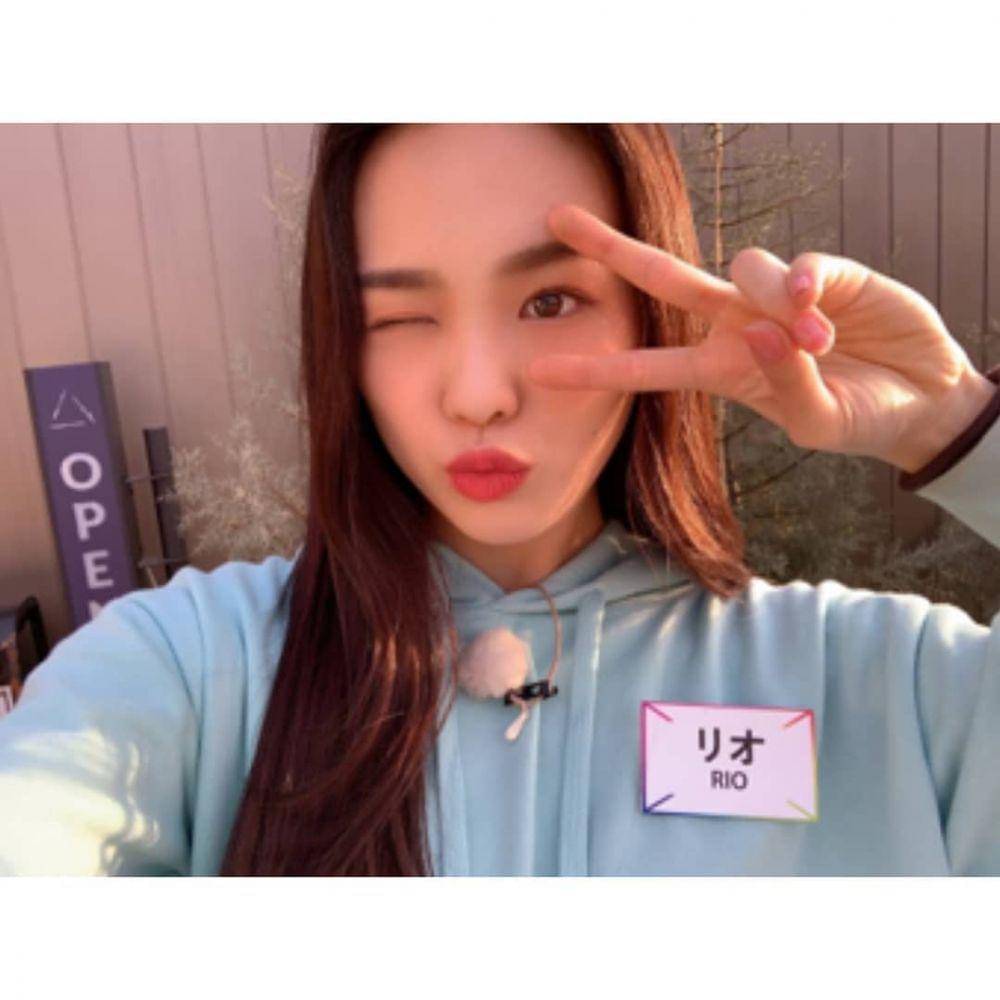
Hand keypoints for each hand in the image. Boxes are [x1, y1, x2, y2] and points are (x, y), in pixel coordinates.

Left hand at [528, 204, 996, 472]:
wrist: (917, 399)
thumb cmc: (856, 416)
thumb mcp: (815, 421)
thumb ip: (784, 381)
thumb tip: (762, 326)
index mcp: (720, 369)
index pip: (646, 366)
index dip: (595, 369)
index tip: (538, 370)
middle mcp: (735, 323)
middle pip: (662, 277)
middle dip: (609, 248)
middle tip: (556, 218)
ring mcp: (775, 294)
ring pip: (743, 270)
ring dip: (775, 307)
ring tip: (818, 346)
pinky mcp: (825, 272)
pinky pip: (799, 267)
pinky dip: (806, 287)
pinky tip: (823, 313)